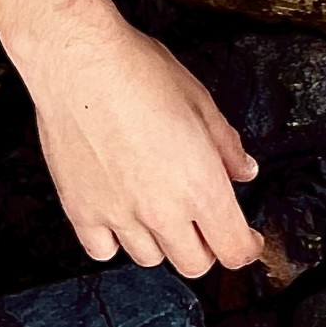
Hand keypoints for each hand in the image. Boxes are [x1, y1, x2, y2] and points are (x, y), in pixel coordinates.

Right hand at [23, 12, 264, 276]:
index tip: (247, 238)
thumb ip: (226, 145)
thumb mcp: (198, 100)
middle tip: (201, 220)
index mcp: (200, 185)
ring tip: (155, 208)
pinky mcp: (82, 211)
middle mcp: (162, 210)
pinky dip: (113, 240)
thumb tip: (244, 170)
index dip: (246, 247)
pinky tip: (117, 213)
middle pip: (194, 264)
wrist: (78, 62)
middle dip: (206, 246)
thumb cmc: (139, 71)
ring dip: (160, 241)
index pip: (233, 250)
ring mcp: (120, 215)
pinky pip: (103, 250)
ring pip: (150, 259)